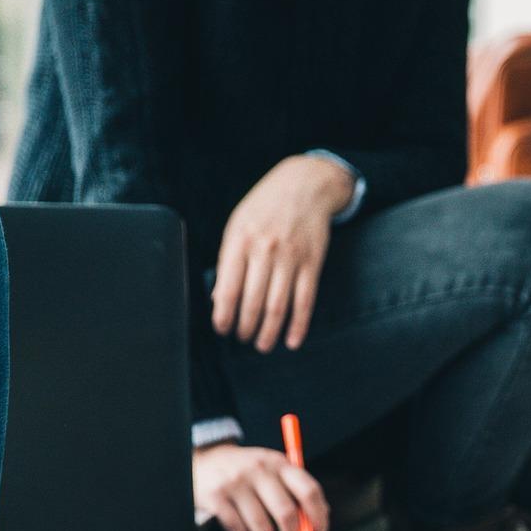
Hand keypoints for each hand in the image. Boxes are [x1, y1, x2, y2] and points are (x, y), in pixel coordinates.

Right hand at [193, 444, 330, 530]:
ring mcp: (237, 483)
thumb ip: (294, 491)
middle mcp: (260, 470)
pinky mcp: (217, 497)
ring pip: (262, 529)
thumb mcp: (271, 470)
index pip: (309, 491)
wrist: (203, 460)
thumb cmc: (245, 472)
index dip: (319, 519)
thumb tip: (318, 524)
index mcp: (280, 463)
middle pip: (287, 514)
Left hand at [211, 155, 356, 353]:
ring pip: (278, 306)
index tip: (222, 329)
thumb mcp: (238, 225)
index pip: (227, 289)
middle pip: (252, 303)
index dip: (222, 316)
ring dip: (269, 332)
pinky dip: (299, 325)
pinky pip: (305, 301)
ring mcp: (290, 257)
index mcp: (240, 241)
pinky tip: (292, 340)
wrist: (304, 184)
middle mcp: (264, 250)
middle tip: (242, 338)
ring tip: (262, 345)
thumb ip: (227, 260)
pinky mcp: (312, 262)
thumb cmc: (265, 207)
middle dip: (245, 328)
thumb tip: (218, 298)